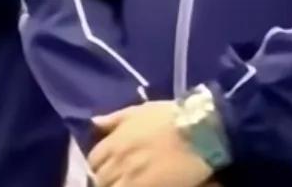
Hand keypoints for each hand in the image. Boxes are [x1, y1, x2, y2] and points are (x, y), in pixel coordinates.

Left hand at [90, 103, 212, 186]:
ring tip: (128, 182)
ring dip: (115, 186)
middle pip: (101, 179)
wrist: (198, 133)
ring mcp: (133, 179)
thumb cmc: (170, 118)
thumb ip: (115, 119)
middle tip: (118, 178)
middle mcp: (119, 162)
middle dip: (106, 179)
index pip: (94, 160)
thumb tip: (95, 122)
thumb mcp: (139, 111)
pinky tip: (140, 185)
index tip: (108, 166)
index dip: (100, 164)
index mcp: (115, 141)